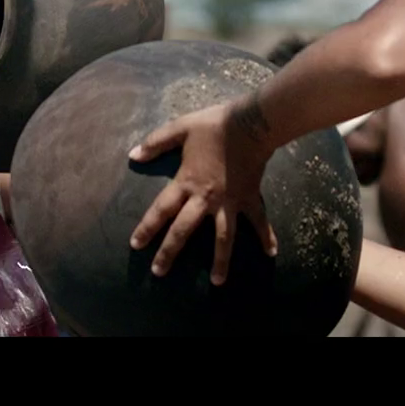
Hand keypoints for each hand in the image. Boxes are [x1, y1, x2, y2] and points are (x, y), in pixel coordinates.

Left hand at [127, 95, 278, 285]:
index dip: (147, 228)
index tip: (136, 245)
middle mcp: (206, 199)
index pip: (161, 210)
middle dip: (170, 252)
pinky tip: (271, 252)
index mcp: (186, 183)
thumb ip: (155, 143)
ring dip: (220, 260)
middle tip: (159, 272)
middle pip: (184, 230)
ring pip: (223, 238)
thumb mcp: (180, 128)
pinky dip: (267, 236)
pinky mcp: (250, 198)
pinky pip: (259, 221)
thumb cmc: (213, 126)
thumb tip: (133, 156)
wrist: (250, 123)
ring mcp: (230, 202)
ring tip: (217, 282)